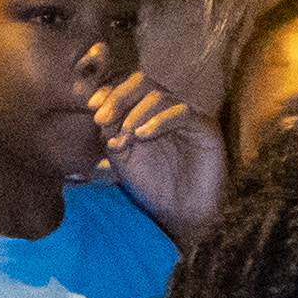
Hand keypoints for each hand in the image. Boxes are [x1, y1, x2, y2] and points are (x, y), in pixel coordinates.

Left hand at [90, 64, 223, 234]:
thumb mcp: (121, 156)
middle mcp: (166, 109)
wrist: (179, 214)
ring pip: (160, 96)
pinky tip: (143, 135)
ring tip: (126, 136)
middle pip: (143, 83)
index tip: (92, 108)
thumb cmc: (150, 185)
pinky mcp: (205, 127)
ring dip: (136, 114)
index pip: (127, 87)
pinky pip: (183, 112)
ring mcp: (187, 116)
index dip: (109, 93)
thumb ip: (110, 131)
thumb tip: (98, 107)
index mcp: (145, 111)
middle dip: (118, 98)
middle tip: (102, 118)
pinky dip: (159, 120)